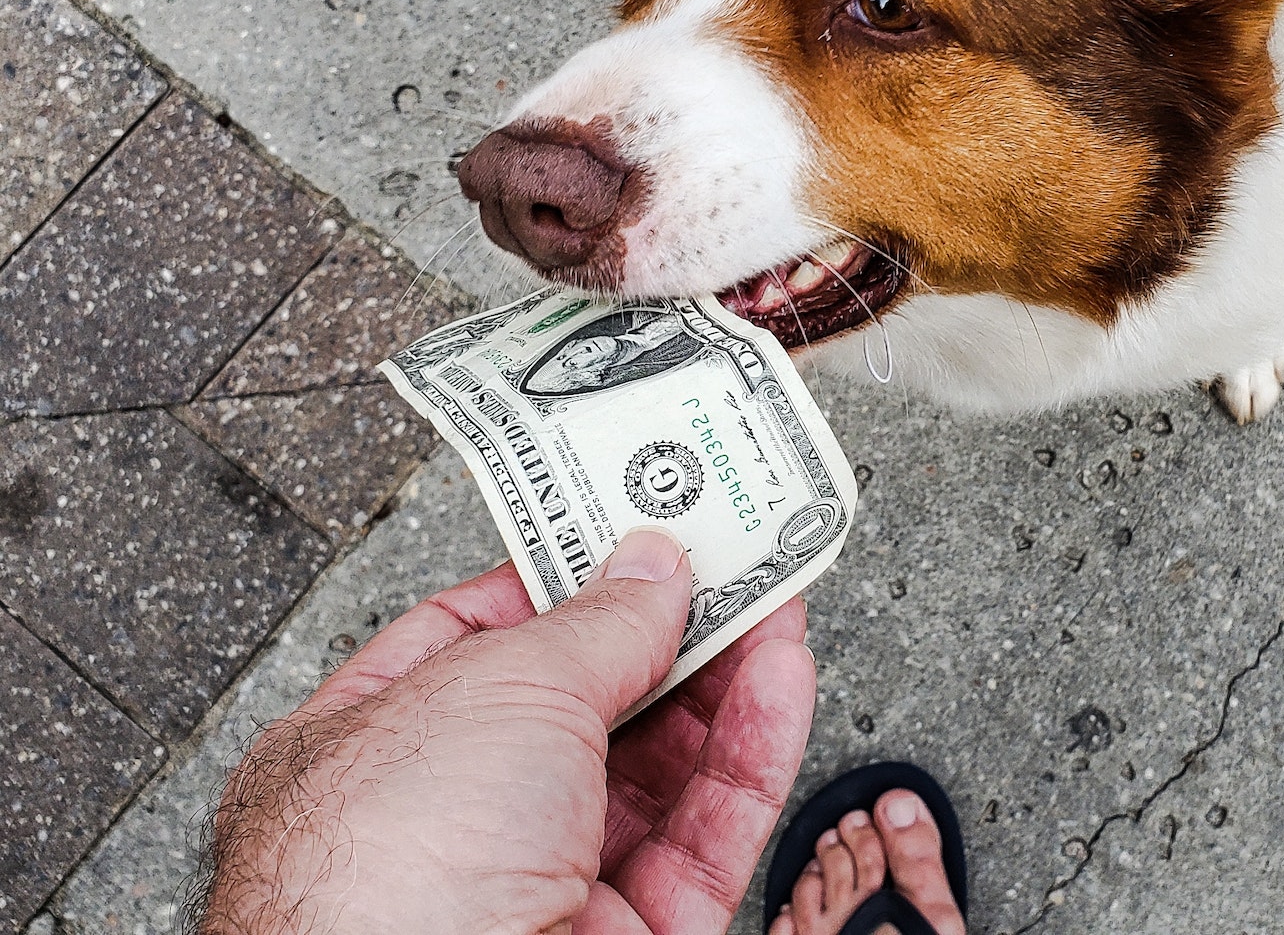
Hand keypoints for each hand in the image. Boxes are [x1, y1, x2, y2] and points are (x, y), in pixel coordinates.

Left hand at [195, 529, 815, 934]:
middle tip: (732, 550)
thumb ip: (592, 622)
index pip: (480, 641)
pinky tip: (782, 677)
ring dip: (726, 674)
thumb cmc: (384, 885)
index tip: (639, 525)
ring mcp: (544, 887)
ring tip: (777, 596)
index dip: (568, 577)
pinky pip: (709, 832)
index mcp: (372, 752)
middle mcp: (456, 823)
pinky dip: (755, 749)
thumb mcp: (495, 691)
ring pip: (661, 766)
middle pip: (588, 702)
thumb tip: (651, 566)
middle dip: (667, 623)